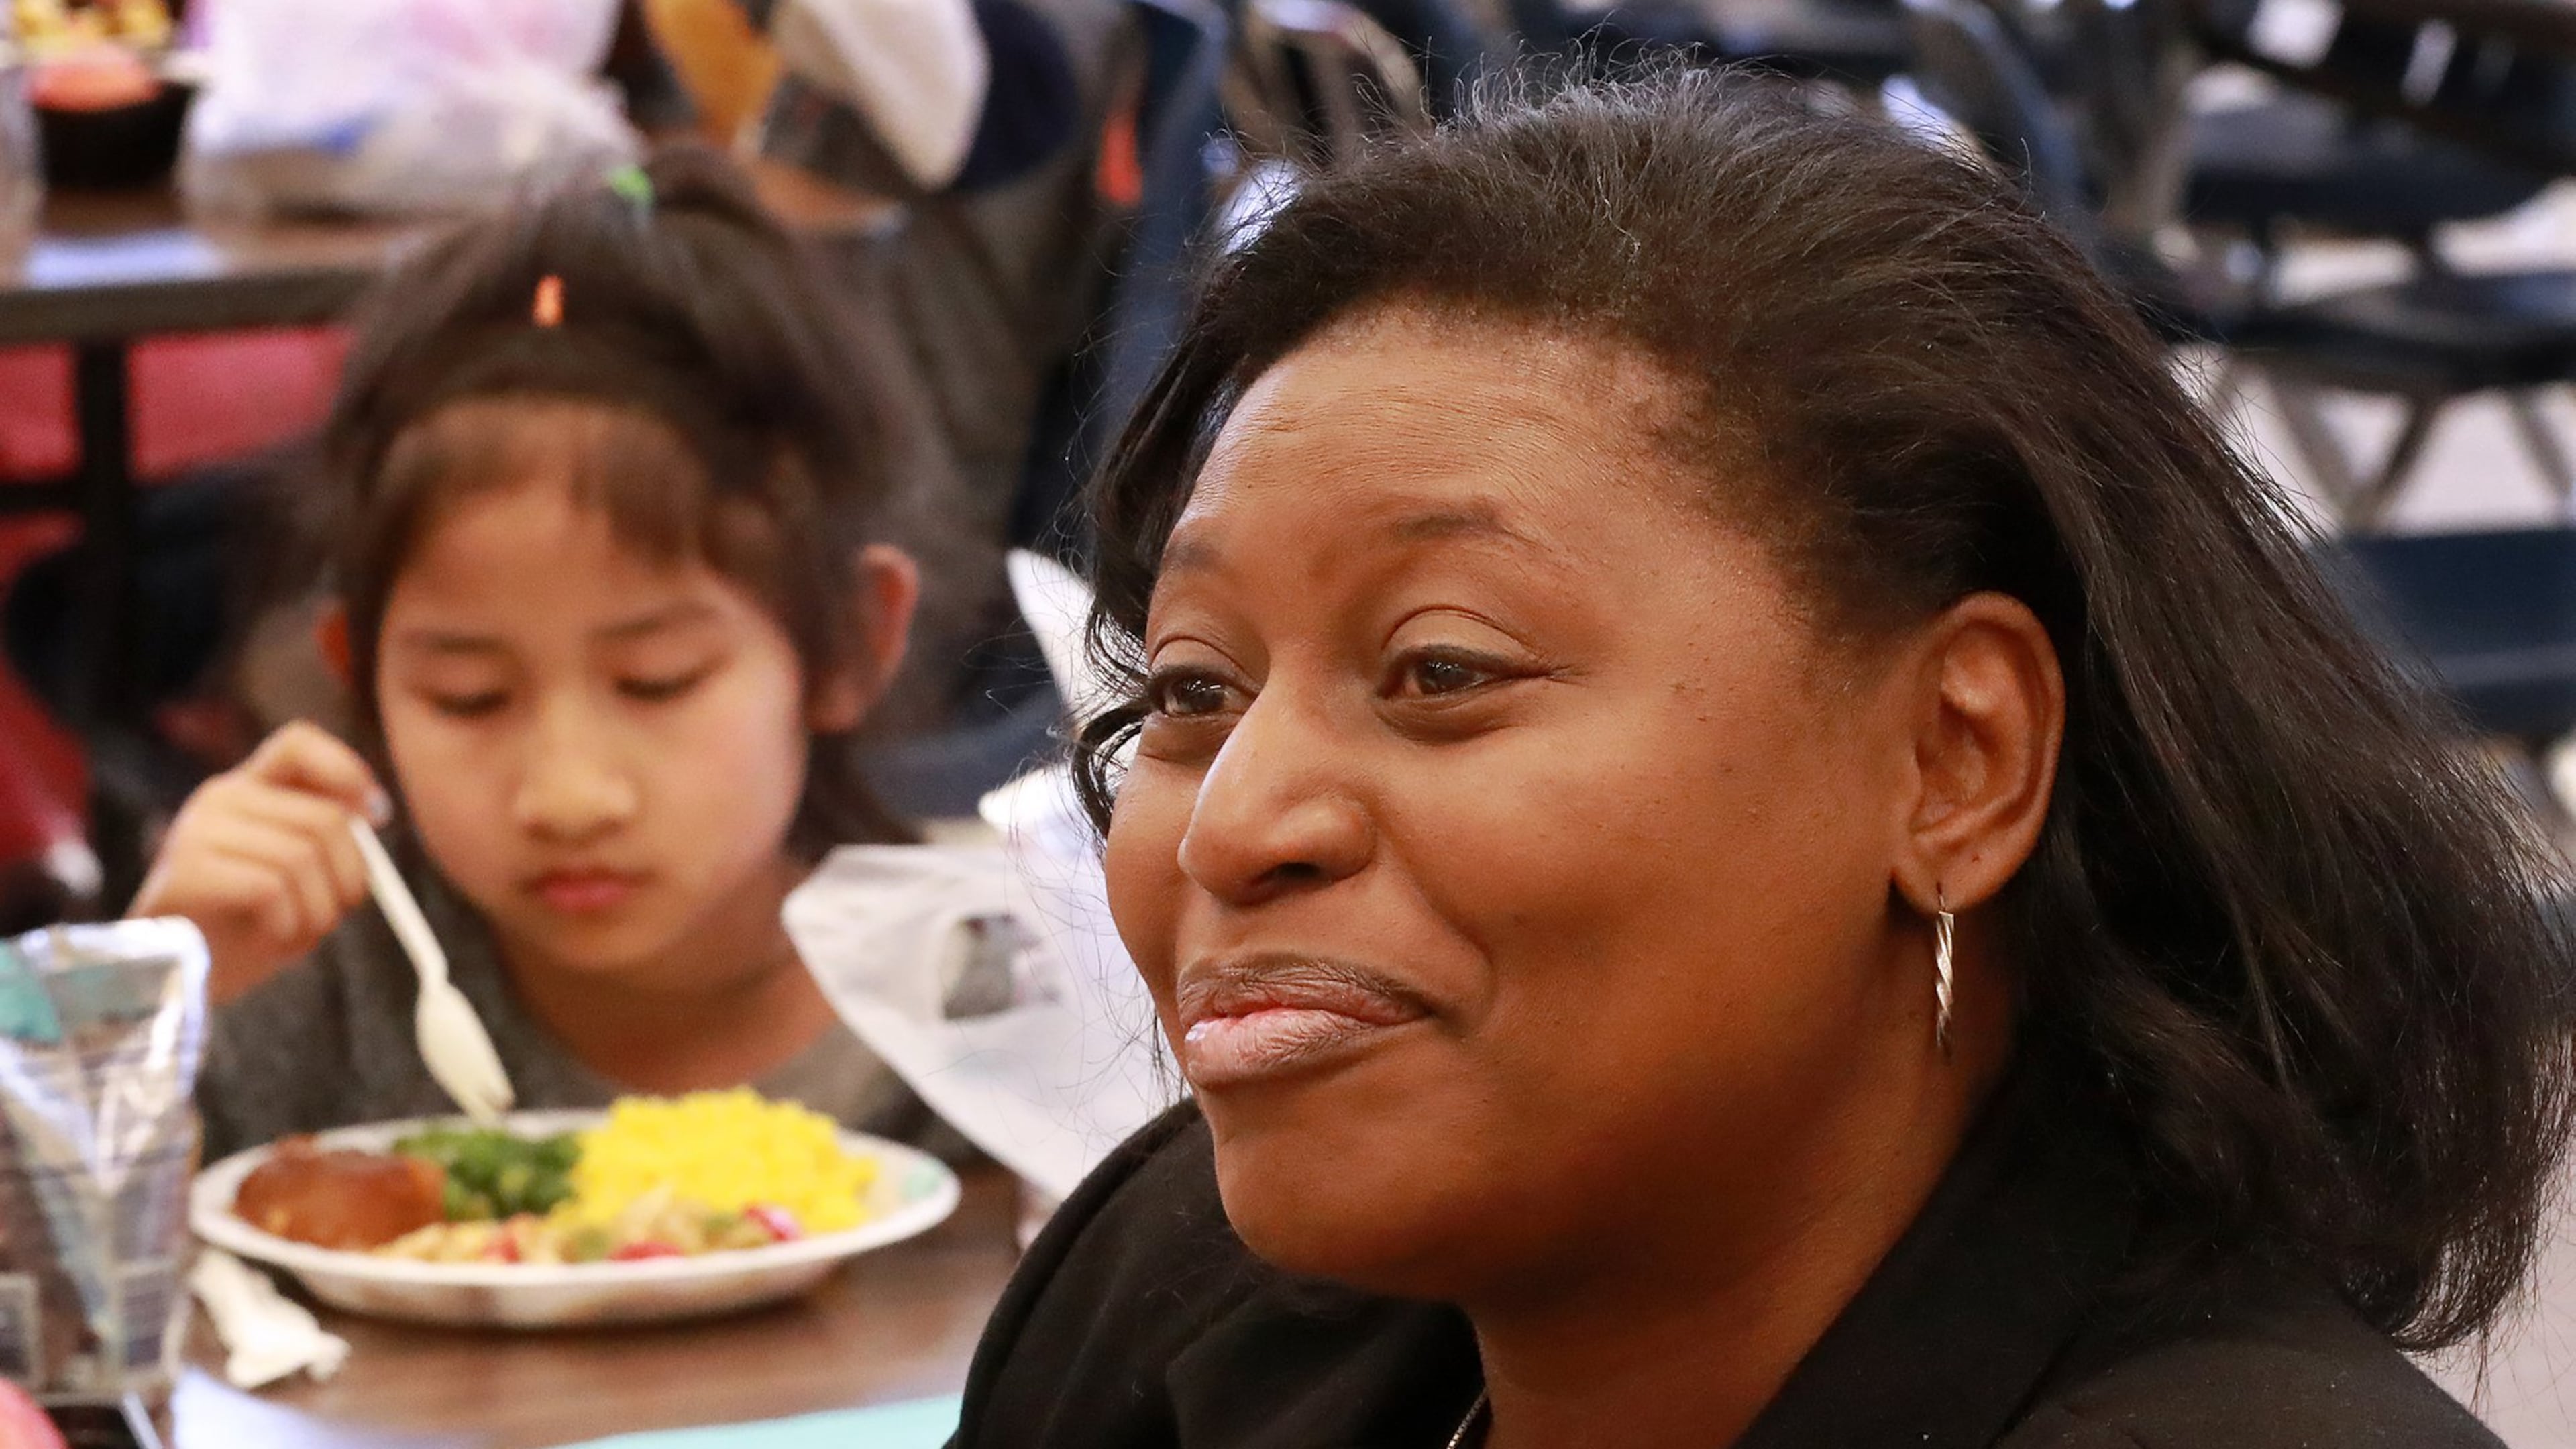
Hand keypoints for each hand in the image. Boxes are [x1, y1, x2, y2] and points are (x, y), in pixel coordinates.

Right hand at [130, 721, 386, 1005]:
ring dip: (320, 909)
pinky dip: (288, 923)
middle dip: (351, 876)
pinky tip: (271, 936)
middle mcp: (218, 797)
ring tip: (299, 929)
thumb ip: (328, 836)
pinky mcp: (186, 870)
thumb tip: (374, 811)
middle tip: (338, 910)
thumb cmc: (247, 925)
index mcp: (248, 787)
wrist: (178, 978)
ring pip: (302, 856)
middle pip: (324, 818)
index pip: (297, 741)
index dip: (346, 769)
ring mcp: (197, 829)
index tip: (377, 816)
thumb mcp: (299, 874)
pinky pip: (270, 888)